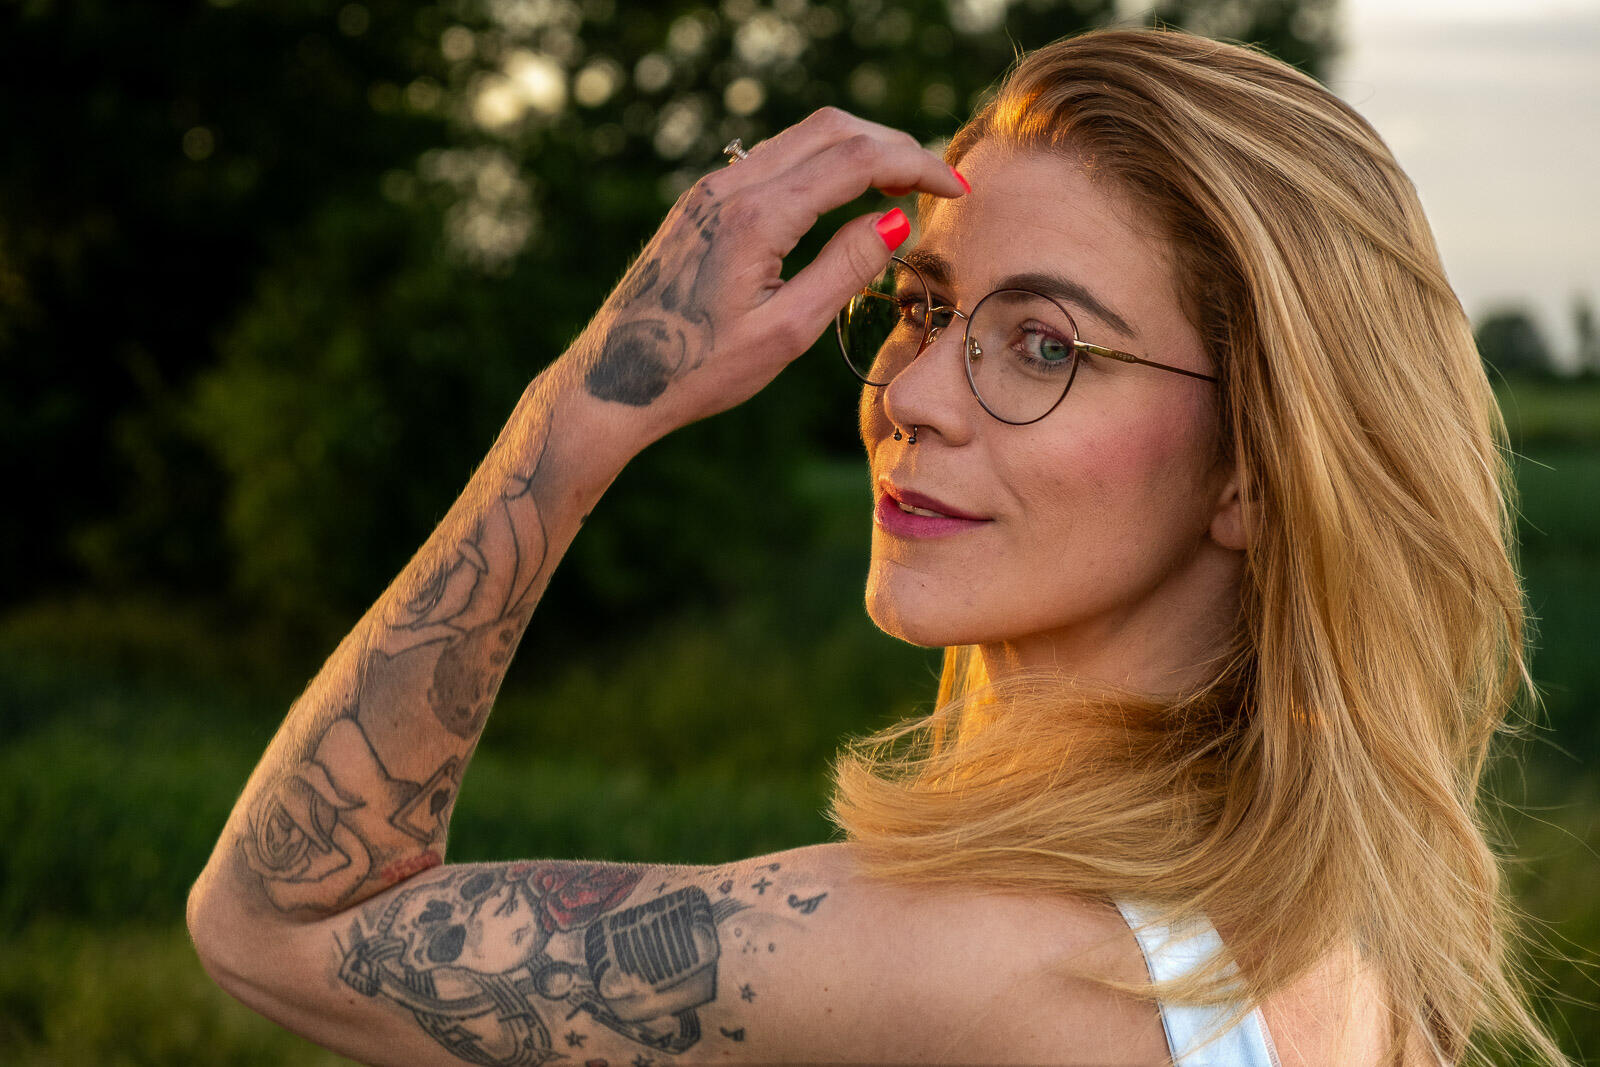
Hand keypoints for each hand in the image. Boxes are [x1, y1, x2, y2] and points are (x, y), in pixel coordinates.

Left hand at [570, 107, 967, 437]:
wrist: (615, 379)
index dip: (916, 166)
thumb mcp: (787, 332)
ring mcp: (710, 189)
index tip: (957, 189)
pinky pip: (774, 159)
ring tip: (899, 188)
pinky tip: (844, 199)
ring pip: (802, 137)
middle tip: (936, 183)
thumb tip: (899, 219)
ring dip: (858, 150)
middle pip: (831, 128)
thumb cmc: (699, 369)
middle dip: (893, 146)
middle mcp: (729, 186)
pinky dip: (822, 164)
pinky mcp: (701, 202)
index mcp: (756, 217)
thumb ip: (846, 268)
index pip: (856, 160)